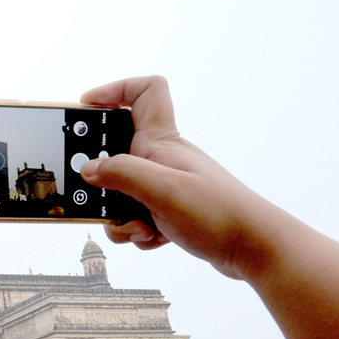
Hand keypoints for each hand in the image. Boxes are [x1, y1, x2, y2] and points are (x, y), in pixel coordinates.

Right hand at [79, 76, 288, 279]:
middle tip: (100, 194)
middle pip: (114, 153)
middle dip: (101, 178)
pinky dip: (135, 230)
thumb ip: (121, 174)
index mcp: (161, 141)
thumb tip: (88, 169)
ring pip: (119, 192)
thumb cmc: (219, 213)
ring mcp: (163, 184)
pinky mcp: (166, 209)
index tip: (86, 107)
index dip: (114, 90)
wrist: (252, 248)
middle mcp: (159, 158)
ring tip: (141, 226)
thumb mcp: (162, 190)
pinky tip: (154, 236)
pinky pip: (133, 216)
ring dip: (119, 215)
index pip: (144, 92)